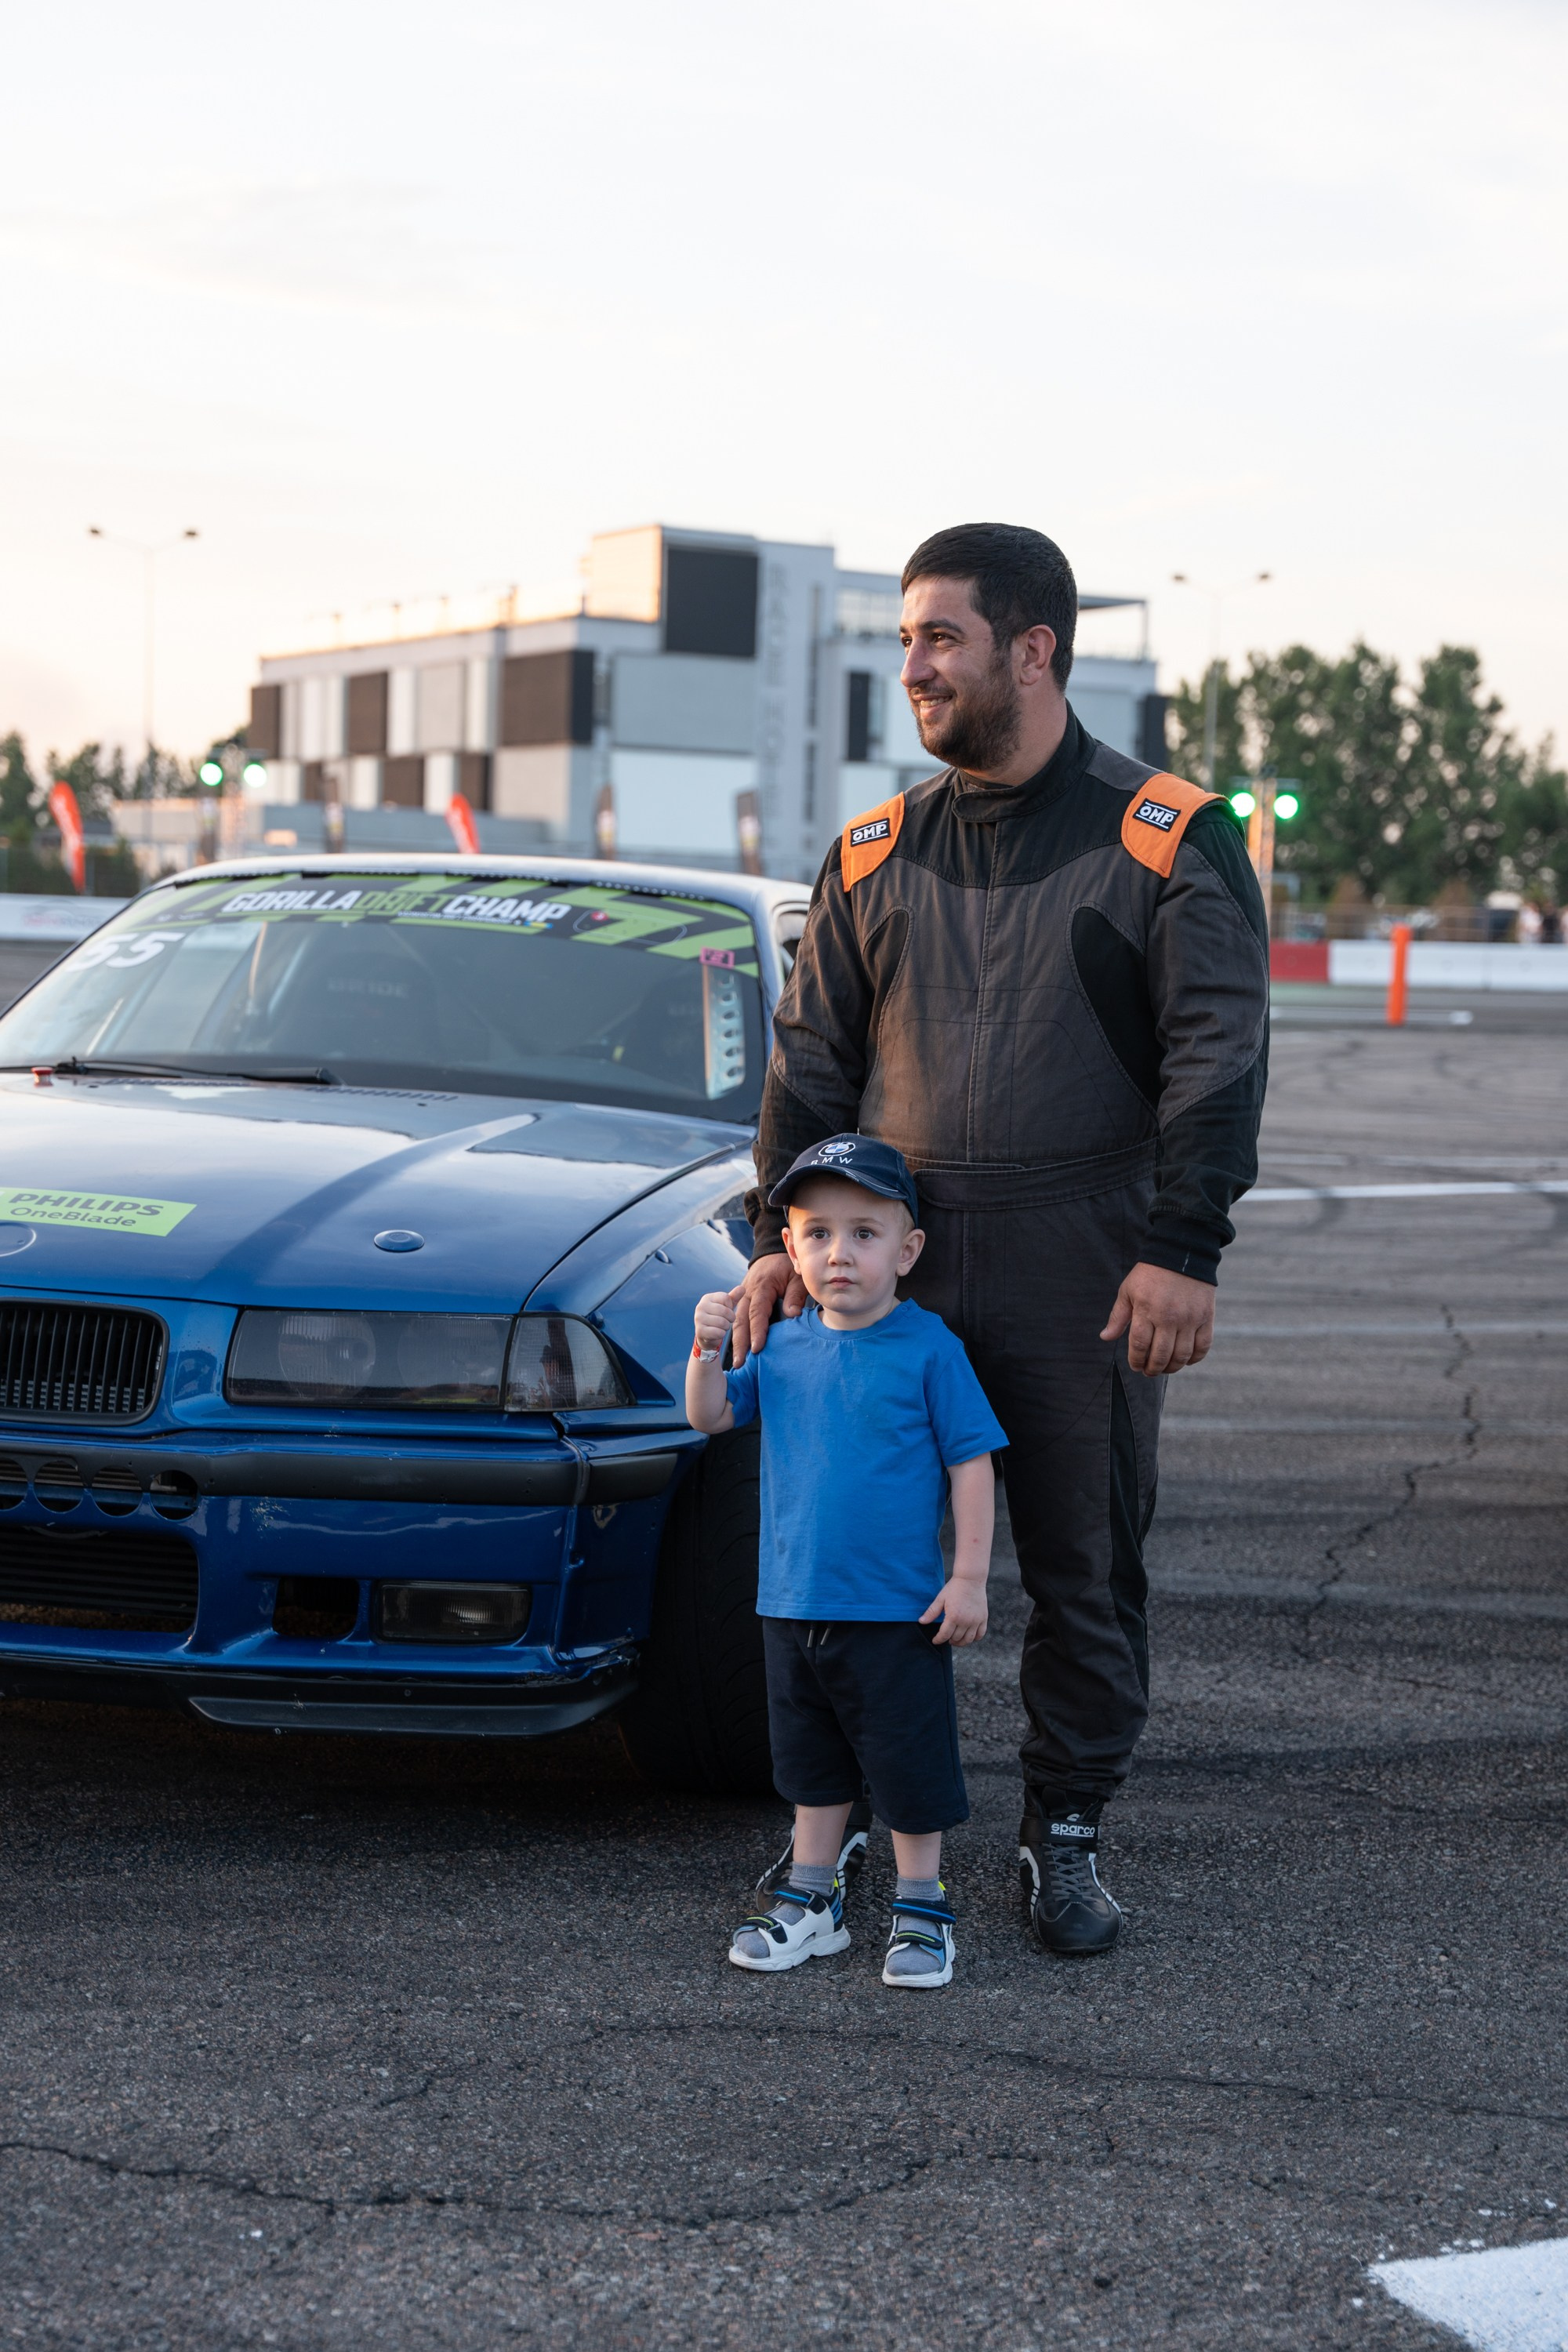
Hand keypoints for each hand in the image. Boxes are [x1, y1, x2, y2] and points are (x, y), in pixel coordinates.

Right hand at [693, 1287, 742, 1354]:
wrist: (707, 1335)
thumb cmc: (719, 1317)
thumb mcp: (727, 1306)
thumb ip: (734, 1297)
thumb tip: (742, 1288)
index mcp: (707, 1298)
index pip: (725, 1298)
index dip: (730, 1306)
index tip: (727, 1311)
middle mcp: (700, 1306)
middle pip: (724, 1310)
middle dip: (730, 1318)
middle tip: (727, 1321)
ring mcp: (698, 1319)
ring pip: (722, 1322)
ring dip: (726, 1327)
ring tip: (722, 1327)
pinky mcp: (699, 1331)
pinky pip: (718, 1332)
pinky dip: (721, 1334)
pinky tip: (717, 1333)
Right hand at [731, 1252, 807, 1363]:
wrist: (773, 1253)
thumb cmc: (788, 1266)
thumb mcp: (797, 1276)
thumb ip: (795, 1295)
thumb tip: (792, 1315)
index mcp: (761, 1286)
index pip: (757, 1313)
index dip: (756, 1332)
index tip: (757, 1349)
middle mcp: (747, 1293)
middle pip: (739, 1321)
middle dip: (739, 1343)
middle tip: (740, 1364)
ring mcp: (742, 1297)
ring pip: (736, 1321)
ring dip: (736, 1341)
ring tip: (738, 1361)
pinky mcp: (743, 1301)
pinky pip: (738, 1318)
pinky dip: (738, 1334)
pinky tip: (740, 1349)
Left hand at [921, 1574, 987, 1646]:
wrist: (971, 1579)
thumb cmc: (954, 1588)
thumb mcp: (940, 1599)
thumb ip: (931, 1612)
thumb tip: (921, 1622)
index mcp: (953, 1616)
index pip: (944, 1635)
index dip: (938, 1640)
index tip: (935, 1640)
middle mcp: (966, 1621)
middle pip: (956, 1638)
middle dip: (949, 1640)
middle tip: (946, 1638)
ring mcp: (976, 1620)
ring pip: (968, 1639)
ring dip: (961, 1642)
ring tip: (955, 1639)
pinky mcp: (983, 1618)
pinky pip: (980, 1634)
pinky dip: (975, 1638)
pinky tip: (968, 1636)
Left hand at [1100, 1261, 1214, 1375]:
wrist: (1181, 1253)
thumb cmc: (1150, 1274)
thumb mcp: (1128, 1291)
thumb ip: (1118, 1316)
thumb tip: (1105, 1338)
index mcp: (1146, 1310)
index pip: (1140, 1346)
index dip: (1136, 1361)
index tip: (1135, 1366)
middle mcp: (1169, 1317)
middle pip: (1161, 1355)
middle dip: (1153, 1369)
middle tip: (1149, 1371)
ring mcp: (1190, 1319)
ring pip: (1182, 1355)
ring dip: (1172, 1367)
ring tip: (1165, 1367)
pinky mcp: (1207, 1318)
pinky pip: (1203, 1347)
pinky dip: (1194, 1358)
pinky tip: (1186, 1360)